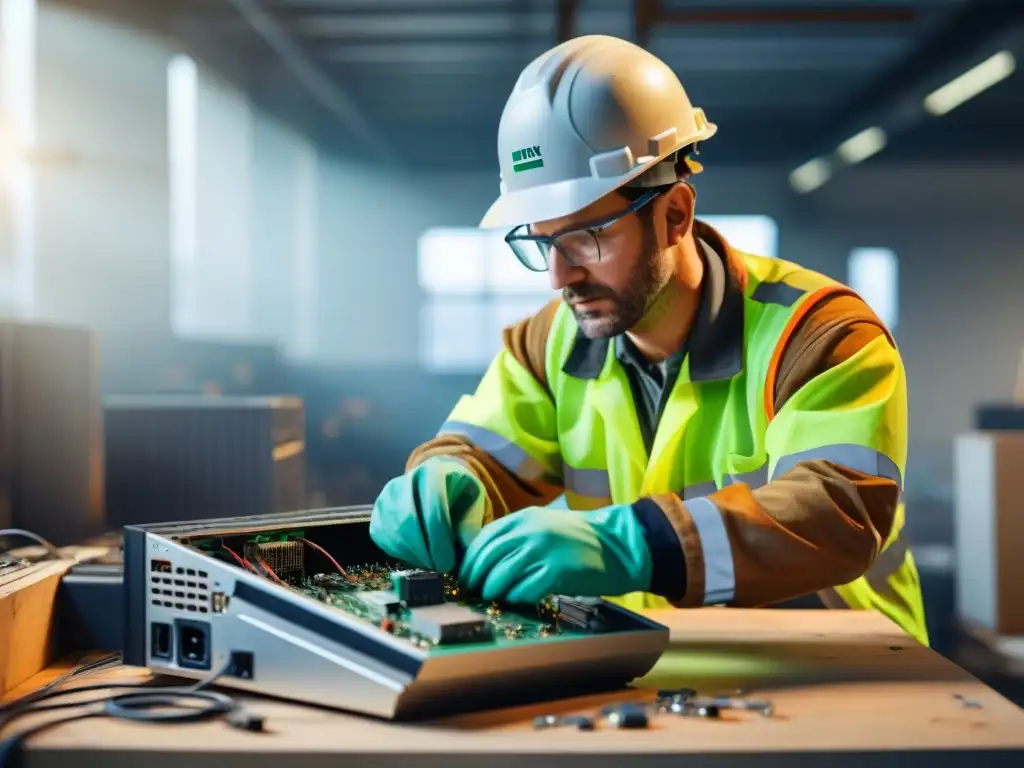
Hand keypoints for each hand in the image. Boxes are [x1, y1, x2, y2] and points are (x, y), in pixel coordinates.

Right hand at [370, 457, 487, 571]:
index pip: (432, 509)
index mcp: (431, 473)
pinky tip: (420, 557)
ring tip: (434, 563)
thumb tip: (469, 553)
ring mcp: (384, 500)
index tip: (449, 563)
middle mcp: (401, 483)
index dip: (439, 540)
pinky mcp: (376, 518)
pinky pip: (385, 542)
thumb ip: (470, 526)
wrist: (436, 487)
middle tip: (441, 568)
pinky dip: (403, 555)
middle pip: (407, 522)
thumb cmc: (458, 496)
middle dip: (425, 552)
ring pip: (394, 535)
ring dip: (415, 556)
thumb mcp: (473, 504)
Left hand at [458, 504, 652, 603]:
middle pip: (486, 559)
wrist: (620, 545)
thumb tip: (487, 561)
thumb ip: (518, 537)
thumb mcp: (545, 526)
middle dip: (476, 580)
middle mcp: (529, 531)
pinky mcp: (555, 572)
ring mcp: (542, 551)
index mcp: (524, 518)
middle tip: (474, 594)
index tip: (466, 577)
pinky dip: (516, 599)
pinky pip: (523, 591)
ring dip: (493, 593)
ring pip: (500, 577)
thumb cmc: (582, 539)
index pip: (483, 539)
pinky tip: (519, 602)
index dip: (470, 561)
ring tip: (495, 600)